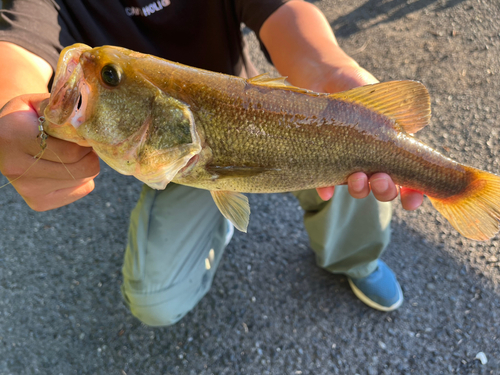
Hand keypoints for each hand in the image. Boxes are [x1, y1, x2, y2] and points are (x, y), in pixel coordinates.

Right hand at [0, 93, 99, 210]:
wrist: (4, 140)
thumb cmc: (27, 118)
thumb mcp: (36, 103)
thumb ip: (60, 106)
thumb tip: (88, 116)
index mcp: (13, 137)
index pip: (71, 151)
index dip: (85, 141)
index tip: (83, 133)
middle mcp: (16, 168)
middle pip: (81, 168)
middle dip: (89, 153)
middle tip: (82, 143)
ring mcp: (27, 189)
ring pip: (84, 179)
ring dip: (87, 164)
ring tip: (71, 153)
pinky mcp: (38, 203)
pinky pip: (82, 189)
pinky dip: (82, 178)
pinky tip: (66, 167)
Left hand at [314, 65, 423, 210]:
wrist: (327, 81)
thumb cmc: (363, 93)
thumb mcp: (386, 102)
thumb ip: (401, 115)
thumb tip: (414, 128)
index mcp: (394, 151)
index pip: (410, 180)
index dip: (414, 195)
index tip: (411, 200)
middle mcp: (374, 163)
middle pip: (384, 189)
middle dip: (385, 190)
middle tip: (380, 178)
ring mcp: (350, 165)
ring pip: (358, 189)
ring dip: (360, 189)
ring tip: (356, 177)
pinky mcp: (325, 163)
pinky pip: (325, 182)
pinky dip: (326, 189)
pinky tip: (326, 193)